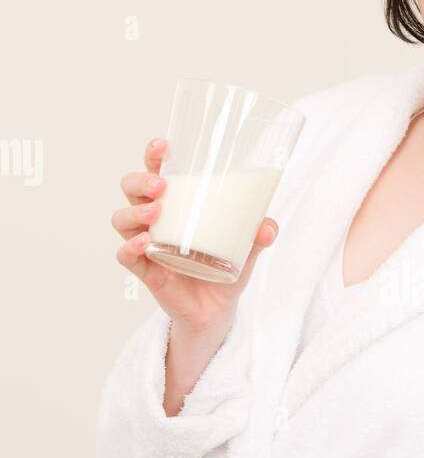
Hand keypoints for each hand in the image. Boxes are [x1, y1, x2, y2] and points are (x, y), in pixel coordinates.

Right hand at [113, 137, 279, 332]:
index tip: (162, 146)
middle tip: (161, 186)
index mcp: (176, 204)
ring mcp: (147, 244)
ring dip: (135, 210)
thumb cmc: (224, 268)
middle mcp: (155, 220)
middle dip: (140, 180)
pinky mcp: (145, 271)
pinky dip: (130, 247)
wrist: (217, 310)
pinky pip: (125, 256)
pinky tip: (144, 243)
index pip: (156, 171)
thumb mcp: (246, 249)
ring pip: (122, 218)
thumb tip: (267, 226)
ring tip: (156, 212)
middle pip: (131, 188)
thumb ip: (259, 235)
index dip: (153, 156)